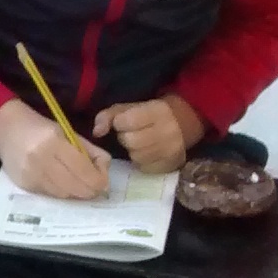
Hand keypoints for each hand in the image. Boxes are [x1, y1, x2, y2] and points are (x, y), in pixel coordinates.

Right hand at [0, 98, 109, 199]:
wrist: (6, 129)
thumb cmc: (41, 128)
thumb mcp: (68, 133)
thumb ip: (90, 151)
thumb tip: (104, 172)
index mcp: (55, 142)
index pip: (84, 171)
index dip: (99, 180)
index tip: (104, 181)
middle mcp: (41, 160)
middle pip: (76, 187)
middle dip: (91, 190)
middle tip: (96, 188)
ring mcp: (31, 174)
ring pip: (64, 194)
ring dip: (76, 192)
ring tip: (79, 184)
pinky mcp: (24, 184)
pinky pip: (50, 194)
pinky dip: (61, 192)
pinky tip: (61, 183)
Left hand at [89, 96, 204, 174]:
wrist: (180, 124)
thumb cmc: (147, 115)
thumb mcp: (127, 108)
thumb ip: (107, 116)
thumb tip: (97, 132)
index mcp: (157, 111)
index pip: (127, 121)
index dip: (120, 123)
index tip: (124, 122)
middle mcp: (168, 130)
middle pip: (131, 141)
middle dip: (126, 138)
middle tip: (132, 135)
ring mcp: (172, 150)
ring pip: (137, 157)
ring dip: (133, 151)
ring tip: (139, 144)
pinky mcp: (171, 165)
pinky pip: (145, 168)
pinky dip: (142, 162)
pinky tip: (146, 154)